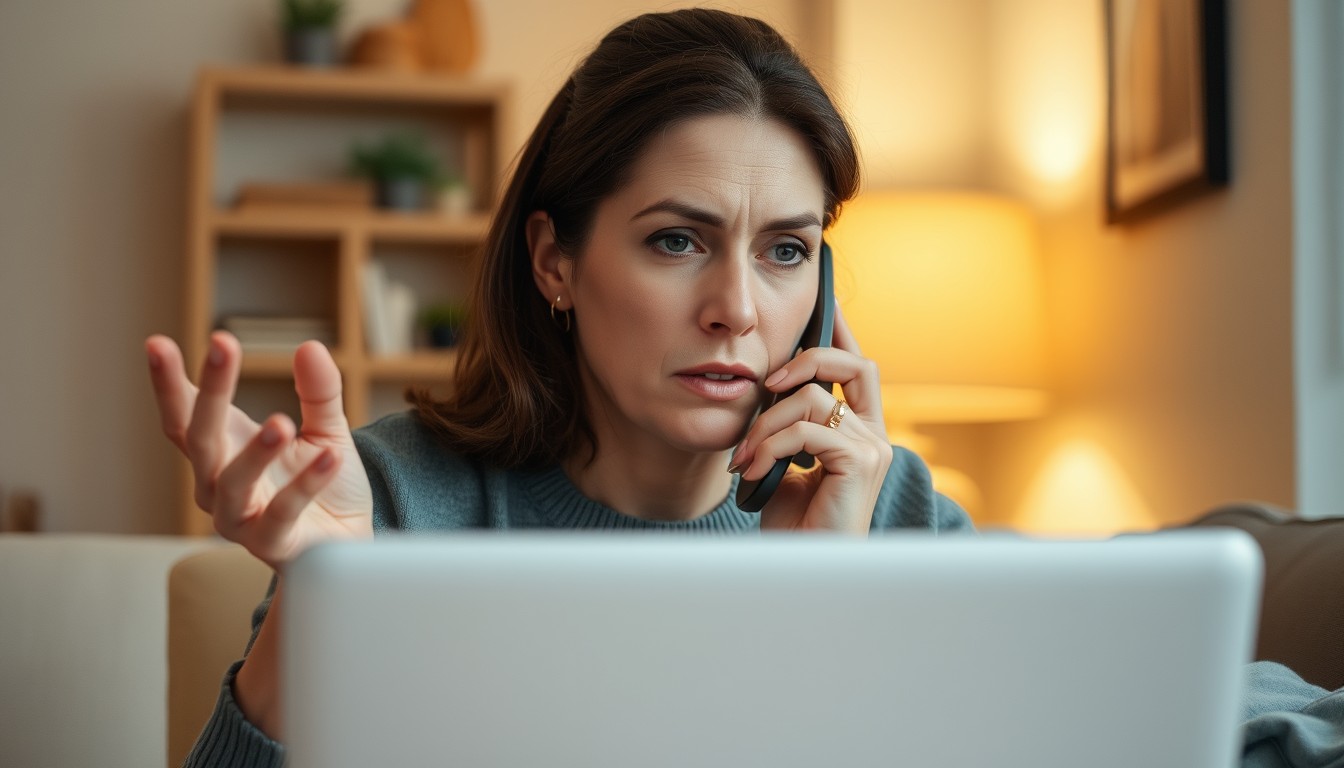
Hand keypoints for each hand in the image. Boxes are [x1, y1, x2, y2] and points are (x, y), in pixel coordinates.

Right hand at [146, 332, 372, 567]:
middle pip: (200, 437)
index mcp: (224, 447)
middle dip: (209, 391)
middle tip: (222, 345)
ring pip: (232, 482)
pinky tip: (332, 457)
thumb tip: (309, 346)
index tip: (156, 342)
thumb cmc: (327, 485)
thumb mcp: (327, 430)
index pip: (184, 412)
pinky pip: (283, 513)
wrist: (349, 541)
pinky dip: (306, 483)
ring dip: (255, 451)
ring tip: (281, 421)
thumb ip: (319, 392)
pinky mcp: (272, 544)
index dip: (167, 381)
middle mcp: (217, 483)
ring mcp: (239, 518)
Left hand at [730, 306, 891, 532]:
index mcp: (860, 431)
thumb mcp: (784, 463)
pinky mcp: (860, 462)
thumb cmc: (792, 524)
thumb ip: (787, 427)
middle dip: (805, 358)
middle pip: (853, 363)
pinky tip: (750, 471)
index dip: (841, 331)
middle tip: (766, 381)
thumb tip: (765, 391)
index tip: (824, 302)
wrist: (802, 568)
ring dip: (765, 423)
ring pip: (811, 399)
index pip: (855, 367)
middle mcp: (875, 435)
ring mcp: (873, 448)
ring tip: (742, 457)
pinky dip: (769, 445)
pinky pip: (806, 431)